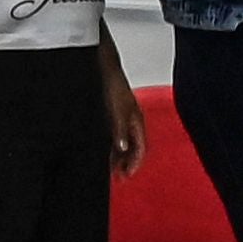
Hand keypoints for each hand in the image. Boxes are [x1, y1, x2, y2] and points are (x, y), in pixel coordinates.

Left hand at [102, 61, 142, 176]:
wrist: (103, 65)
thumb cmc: (112, 84)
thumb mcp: (117, 110)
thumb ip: (120, 130)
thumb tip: (122, 148)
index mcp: (136, 121)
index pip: (140, 148)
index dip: (134, 163)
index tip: (126, 175)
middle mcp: (131, 121)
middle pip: (132, 147)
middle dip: (126, 163)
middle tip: (118, 176)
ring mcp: (122, 117)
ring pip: (123, 141)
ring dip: (118, 155)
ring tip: (110, 167)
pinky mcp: (112, 112)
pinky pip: (114, 134)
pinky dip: (111, 144)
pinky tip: (103, 148)